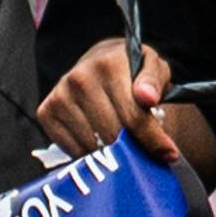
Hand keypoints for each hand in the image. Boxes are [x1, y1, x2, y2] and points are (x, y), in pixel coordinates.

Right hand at [42, 34, 172, 155]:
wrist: (99, 62)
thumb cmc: (130, 69)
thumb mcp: (153, 66)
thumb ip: (155, 81)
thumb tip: (147, 97)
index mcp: (108, 65)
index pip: (133, 116)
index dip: (153, 139)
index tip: (169, 154)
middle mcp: (80, 78)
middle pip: (112, 134)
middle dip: (133, 148)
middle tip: (144, 151)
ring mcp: (60, 95)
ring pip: (91, 145)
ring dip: (110, 153)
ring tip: (122, 147)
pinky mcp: (46, 111)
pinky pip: (70, 149)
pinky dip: (88, 154)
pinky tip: (98, 143)